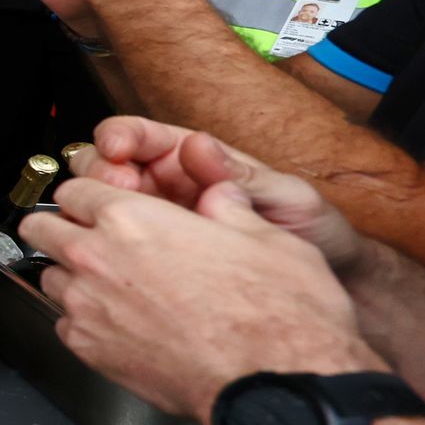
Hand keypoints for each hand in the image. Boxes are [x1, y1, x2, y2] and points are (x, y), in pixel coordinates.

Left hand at [20, 178, 378, 424]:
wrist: (271, 385)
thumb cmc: (276, 315)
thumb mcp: (265, 237)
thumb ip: (229, 208)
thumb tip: (221, 194)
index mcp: (132, 219)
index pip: (74, 189)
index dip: (87, 193)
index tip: (95, 202)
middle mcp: (97, 259)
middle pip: (41, 229)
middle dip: (58, 227)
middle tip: (82, 236)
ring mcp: (87, 307)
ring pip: (50, 276)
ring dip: (69, 275)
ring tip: (106, 284)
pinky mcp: (89, 350)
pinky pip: (64, 324)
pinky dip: (80, 320)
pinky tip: (115, 323)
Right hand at [77, 116, 365, 272]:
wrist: (326, 289)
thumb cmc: (313, 235)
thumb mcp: (288, 198)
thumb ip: (243, 177)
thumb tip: (198, 147)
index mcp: (194, 162)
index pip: (140, 136)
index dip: (120, 137)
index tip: (118, 149)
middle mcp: (167, 190)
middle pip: (104, 167)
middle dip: (99, 172)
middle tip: (119, 189)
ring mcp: (156, 227)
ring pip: (101, 209)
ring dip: (98, 211)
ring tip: (121, 225)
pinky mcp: (152, 261)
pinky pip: (116, 250)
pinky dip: (106, 250)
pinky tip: (121, 257)